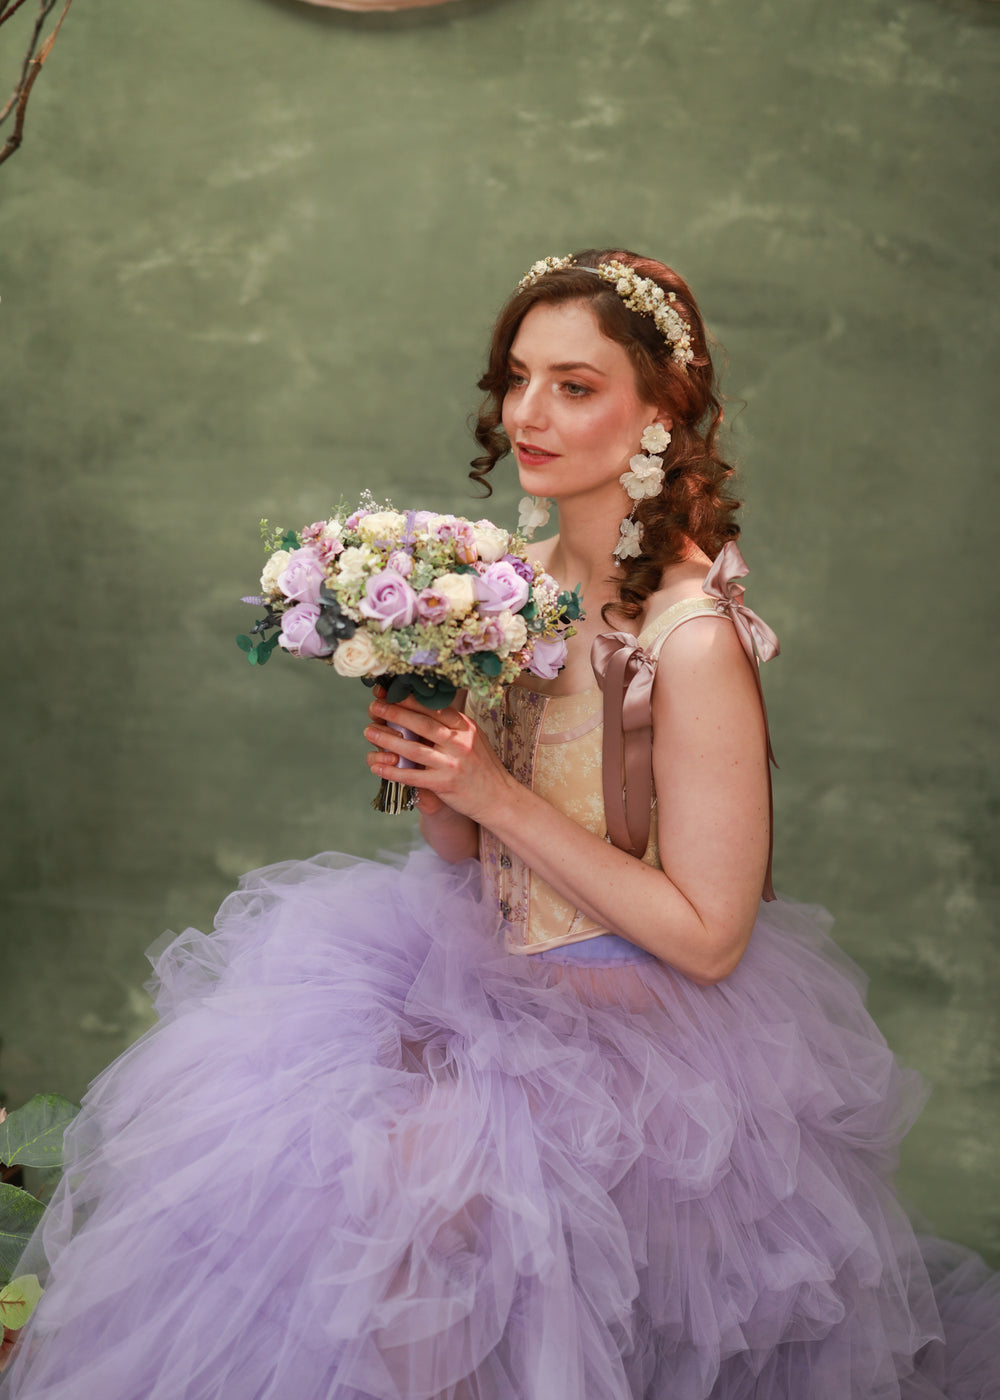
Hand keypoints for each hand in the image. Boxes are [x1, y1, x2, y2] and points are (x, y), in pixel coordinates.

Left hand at [364, 691, 512, 824]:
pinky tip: (377, 767)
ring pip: (414, 750)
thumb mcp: (473, 739)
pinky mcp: (445, 785)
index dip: (410, 699)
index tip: (390, 692)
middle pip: (422, 724)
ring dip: (388, 740)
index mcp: (465, 727)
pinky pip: (413, 777)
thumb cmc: (482, 767)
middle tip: (374, 707)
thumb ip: (451, 726)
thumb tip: (422, 710)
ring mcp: (452, 764)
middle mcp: (459, 743)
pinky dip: (393, 772)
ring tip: (369, 732)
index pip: (434, 708)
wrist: (499, 798)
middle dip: (394, 713)